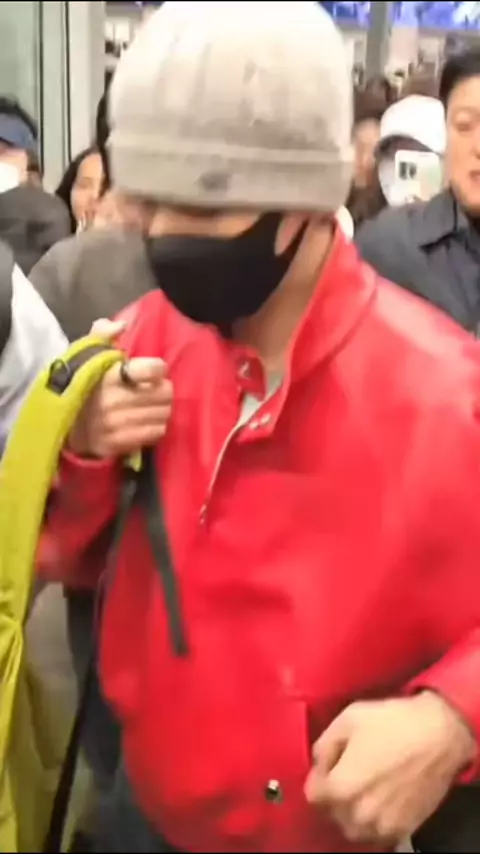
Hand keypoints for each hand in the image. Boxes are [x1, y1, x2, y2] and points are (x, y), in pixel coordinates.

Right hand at [69, 319, 172, 457]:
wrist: (63, 423)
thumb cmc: (83, 385)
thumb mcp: (87, 355)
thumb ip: (102, 334)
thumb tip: (122, 325)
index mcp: (108, 375)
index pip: (152, 370)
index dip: (158, 369)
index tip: (154, 371)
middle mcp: (113, 400)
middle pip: (164, 393)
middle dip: (163, 390)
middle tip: (155, 391)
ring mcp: (116, 424)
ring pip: (163, 414)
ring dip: (161, 410)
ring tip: (151, 407)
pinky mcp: (118, 443)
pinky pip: (155, 433)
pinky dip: (156, 427)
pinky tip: (146, 422)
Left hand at [305, 693, 475, 847]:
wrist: (440, 735)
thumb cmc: (392, 723)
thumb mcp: (347, 720)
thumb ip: (323, 746)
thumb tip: (319, 765)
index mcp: (340, 788)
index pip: (313, 795)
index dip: (319, 776)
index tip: (331, 764)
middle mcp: (358, 815)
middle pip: (332, 813)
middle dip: (335, 794)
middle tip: (349, 771)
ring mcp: (382, 826)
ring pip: (354, 827)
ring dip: (353, 810)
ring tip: (365, 786)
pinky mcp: (403, 830)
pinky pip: (377, 833)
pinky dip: (374, 819)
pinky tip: (382, 797)